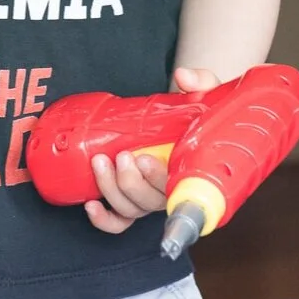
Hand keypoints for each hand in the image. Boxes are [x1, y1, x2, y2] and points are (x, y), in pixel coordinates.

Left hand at [84, 66, 223, 234]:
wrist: (190, 118)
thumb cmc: (199, 111)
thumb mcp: (207, 91)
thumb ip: (200, 82)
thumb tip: (184, 78)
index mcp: (191, 169)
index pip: (178, 188)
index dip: (157, 178)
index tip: (144, 159)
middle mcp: (171, 188)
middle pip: (150, 202)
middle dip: (130, 181)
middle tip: (122, 154)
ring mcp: (151, 196)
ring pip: (131, 209)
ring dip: (111, 190)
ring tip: (100, 162)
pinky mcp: (134, 198)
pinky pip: (120, 220)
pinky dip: (105, 219)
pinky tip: (91, 204)